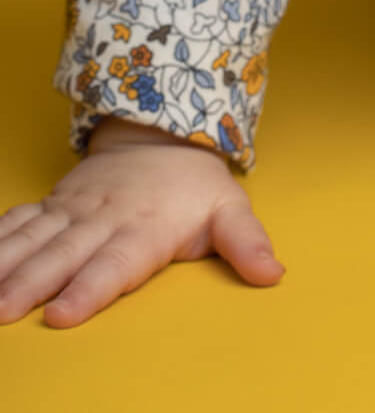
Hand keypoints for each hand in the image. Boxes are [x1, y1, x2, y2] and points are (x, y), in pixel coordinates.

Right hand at [0, 121, 284, 326]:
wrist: (162, 132)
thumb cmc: (194, 185)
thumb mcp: (229, 208)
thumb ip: (246, 242)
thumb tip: (274, 273)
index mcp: (145, 227)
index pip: (116, 264)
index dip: (89, 290)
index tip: (61, 315)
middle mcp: (103, 219)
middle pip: (64, 256)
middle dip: (30, 285)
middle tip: (1, 313)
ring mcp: (74, 209)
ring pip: (34, 238)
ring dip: (4, 266)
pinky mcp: (54, 204)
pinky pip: (19, 219)